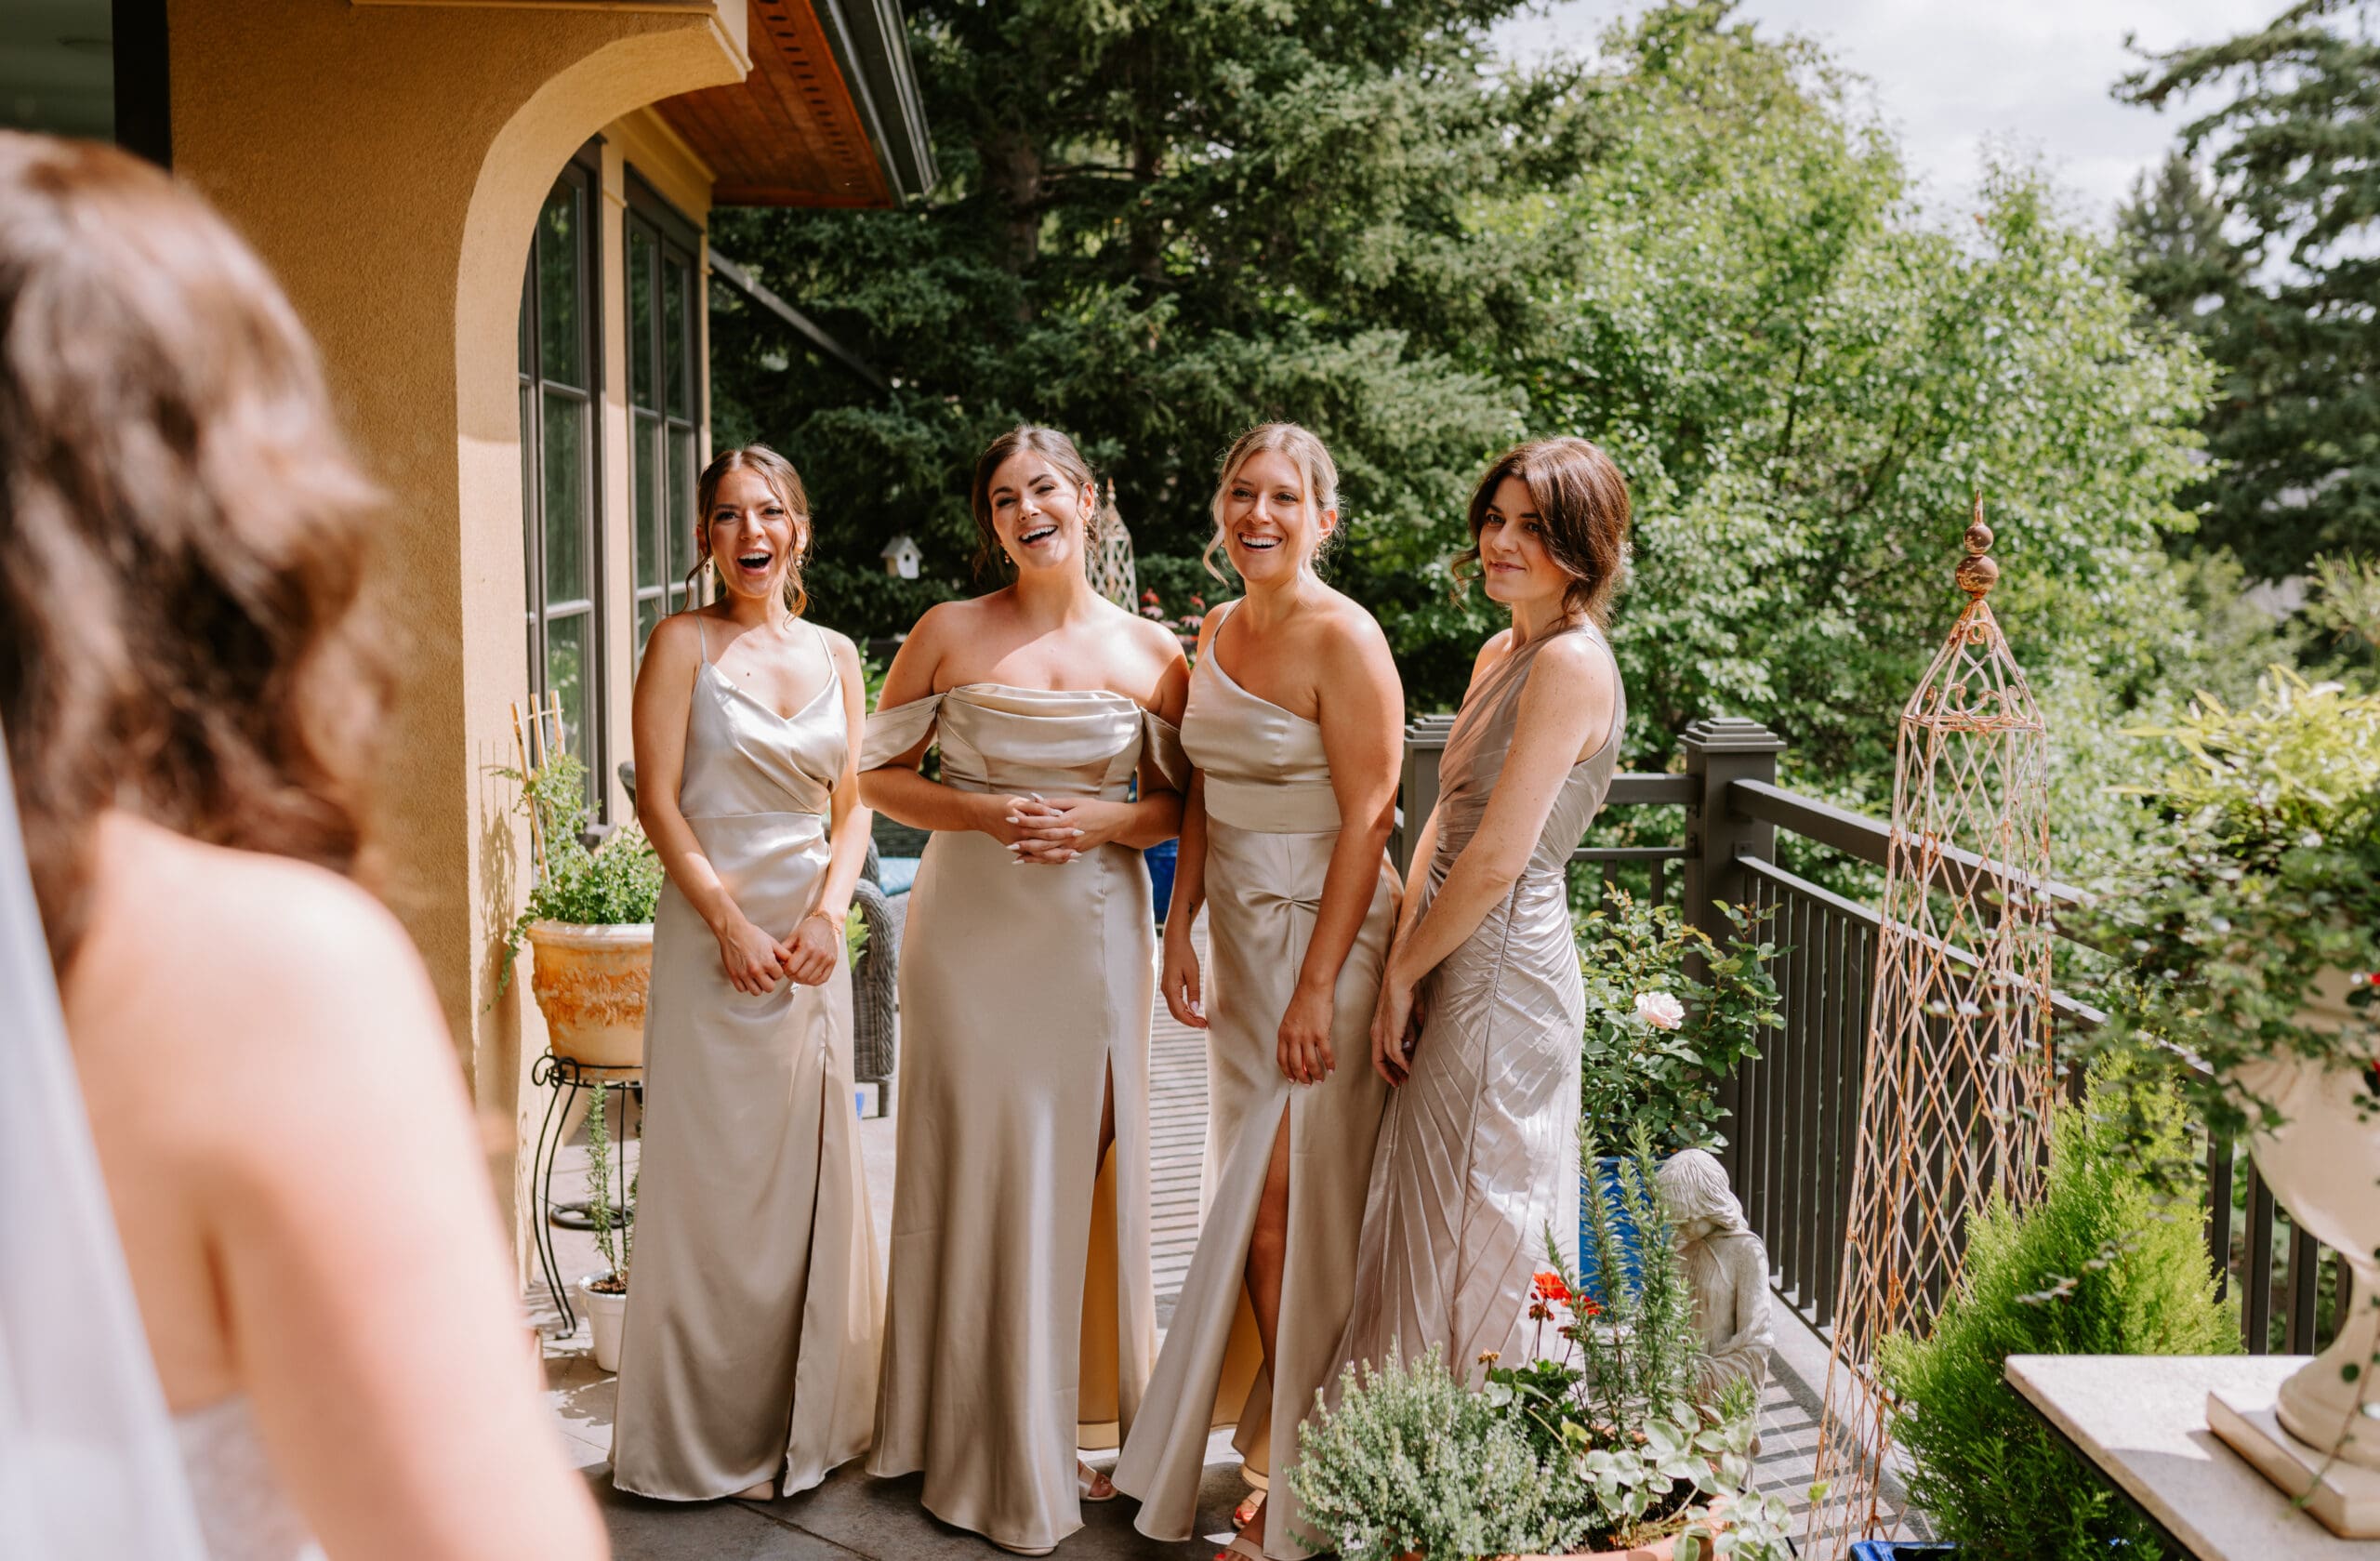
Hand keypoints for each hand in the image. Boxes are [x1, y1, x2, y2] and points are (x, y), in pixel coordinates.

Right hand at [713, 913, 788, 995]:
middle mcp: (756, 970)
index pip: (779, 976)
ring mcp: (744, 974)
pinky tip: (747, 978)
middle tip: (766, 974)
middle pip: (769, 988)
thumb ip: (783, 953)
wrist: (733, 931)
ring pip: (756, 992)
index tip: (773, 968)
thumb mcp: (771, 941)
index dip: (777, 971)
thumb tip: (789, 961)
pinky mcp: (734, 975)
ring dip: (758, 985)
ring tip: (757, 977)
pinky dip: (745, 985)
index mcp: (767, 962)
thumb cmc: (751, 934)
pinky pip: (742, 989)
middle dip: (770, 981)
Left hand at [777, 908, 840, 986]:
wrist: (828, 921)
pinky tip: (809, 976)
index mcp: (807, 946)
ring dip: (802, 980)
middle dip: (792, 976)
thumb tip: (777, 961)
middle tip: (790, 972)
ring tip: (798, 974)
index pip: (792, 968)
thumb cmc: (810, 927)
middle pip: (801, 976)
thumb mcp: (794, 935)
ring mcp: (827, 959)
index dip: (785, 970)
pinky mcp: (833, 962)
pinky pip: (823, 979)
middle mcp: (819, 954)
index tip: (784, 967)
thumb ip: (784, 949)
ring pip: (811, 980)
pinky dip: (814, 981)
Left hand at [1006, 796, 1129, 865]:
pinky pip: (1057, 858)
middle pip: (1043, 840)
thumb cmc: (1095, 809)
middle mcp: (1069, 836)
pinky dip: (1043, 861)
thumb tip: (1035, 799)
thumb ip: (1054, 802)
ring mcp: (1072, 846)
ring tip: (1016, 857)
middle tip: (1008, 843)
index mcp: (1067, 820)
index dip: (1025, 820)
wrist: (1115, 823)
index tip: (1011, 818)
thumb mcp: (1075, 801)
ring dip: (1032, 856)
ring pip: (1049, 853)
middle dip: (1024, 842)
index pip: (1042, 821)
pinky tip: (1032, 862)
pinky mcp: (1075, 852)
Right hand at [1161, 926, 1206, 1028]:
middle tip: (1204, 1025)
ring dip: (1187, 1016)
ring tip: (1200, 1020)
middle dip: (1189, 1021)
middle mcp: (1166, 991)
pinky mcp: (1169, 986)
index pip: (1180, 1012)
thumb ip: (1194, 992)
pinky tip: (1193, 1010)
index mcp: (1171, 989)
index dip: (1191, 1021)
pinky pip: (1175, 1002)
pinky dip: (1184, 1009)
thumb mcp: (1193, 973)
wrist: (1175, 942)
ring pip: (1175, 1009)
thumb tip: (1195, 1009)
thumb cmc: (1185, 955)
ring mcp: (1167, 989)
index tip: (1203, 1025)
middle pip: (1176, 1013)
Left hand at [1278, 980, 1335, 1084]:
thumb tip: (1298, 1054)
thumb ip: (1291, 1036)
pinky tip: (1331, 1069)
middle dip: (1302, 1077)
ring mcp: (1306, 1035)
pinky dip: (1329, 1064)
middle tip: (1308, 1084)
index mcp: (1283, 1033)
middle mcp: (1293, 1037)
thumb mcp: (1290, 1020)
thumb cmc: (1303, 1001)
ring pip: (1310, 1063)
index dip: (1287, 1072)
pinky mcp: (1321, 1033)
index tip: (1292, 1080)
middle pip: (1295, 1064)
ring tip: (1320, 1079)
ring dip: (1316, 1074)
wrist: (1313, 988)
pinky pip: (1325, 1054)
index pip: (1282, 1059)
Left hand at [1371, 974, 1421, 1086]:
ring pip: (1387, 1058)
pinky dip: (1402, 1062)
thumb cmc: (1405, 991)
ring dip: (1398, 1069)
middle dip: (1390, 1073)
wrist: (1400, 979)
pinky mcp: (1391, 1030)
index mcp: (1378, 1027)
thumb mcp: (1408, 1013)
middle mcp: (1377, 1031)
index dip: (1387, 1066)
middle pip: (1379, 1060)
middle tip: (1401, 1082)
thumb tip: (1417, 1033)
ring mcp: (1382, 1031)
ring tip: (1407, 1077)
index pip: (1379, 1052)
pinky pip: (1394, 1052)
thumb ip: (1411, 1025)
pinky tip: (1409, 1068)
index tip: (1398, 1073)